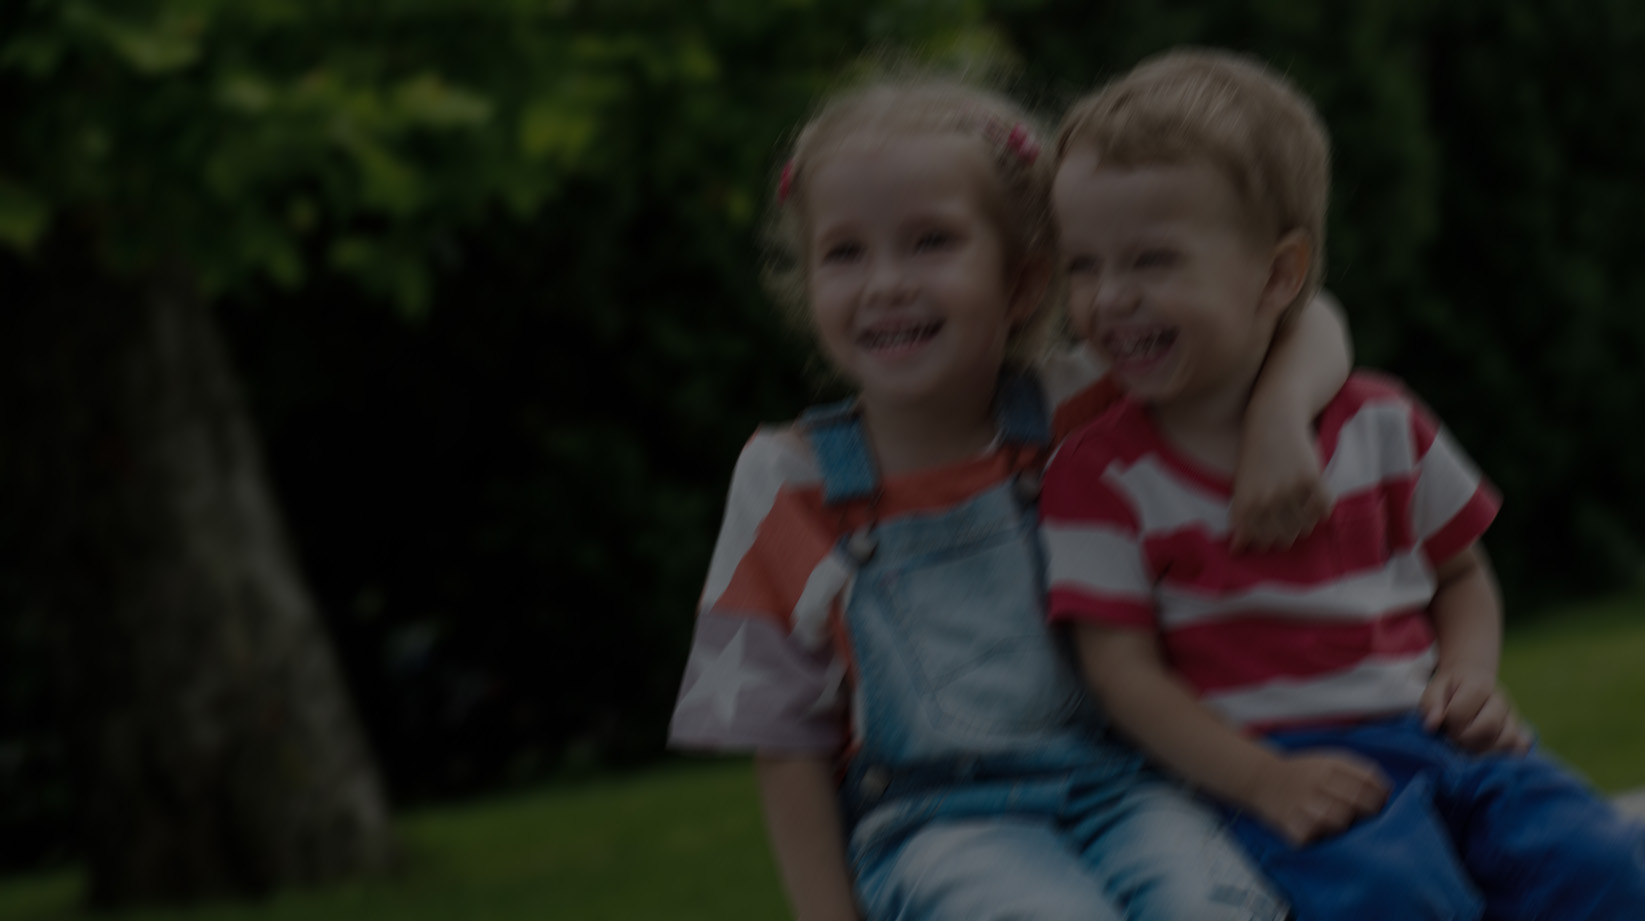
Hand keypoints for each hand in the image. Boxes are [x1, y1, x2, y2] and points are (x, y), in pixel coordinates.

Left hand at [1231, 414, 1330, 551]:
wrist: (1274, 418)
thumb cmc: (1256, 454)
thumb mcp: (1242, 485)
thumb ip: (1241, 518)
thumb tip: (1236, 550)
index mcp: (1245, 503)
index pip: (1259, 540)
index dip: (1265, 541)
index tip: (1269, 535)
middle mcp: (1266, 500)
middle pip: (1283, 538)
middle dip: (1286, 534)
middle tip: (1288, 521)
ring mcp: (1289, 490)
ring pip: (1305, 527)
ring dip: (1305, 523)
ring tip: (1300, 508)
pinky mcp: (1312, 479)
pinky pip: (1323, 509)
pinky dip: (1322, 510)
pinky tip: (1314, 500)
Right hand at [1245, 751, 1388, 845]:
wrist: (1260, 777)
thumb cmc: (1302, 772)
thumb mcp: (1327, 760)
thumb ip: (1356, 772)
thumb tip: (1386, 792)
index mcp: (1330, 764)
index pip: (1369, 779)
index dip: (1380, 793)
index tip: (1380, 802)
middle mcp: (1317, 780)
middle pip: (1358, 801)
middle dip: (1369, 812)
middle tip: (1364, 817)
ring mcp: (1302, 801)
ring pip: (1338, 820)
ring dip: (1344, 824)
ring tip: (1339, 824)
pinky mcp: (1288, 821)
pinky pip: (1312, 836)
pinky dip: (1316, 837)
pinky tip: (1315, 832)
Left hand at [1421, 668, 1531, 753]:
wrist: (1472, 679)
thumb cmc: (1450, 689)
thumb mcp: (1434, 690)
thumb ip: (1431, 704)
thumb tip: (1432, 724)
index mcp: (1479, 686)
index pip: (1462, 713)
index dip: (1449, 723)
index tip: (1444, 725)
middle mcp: (1501, 701)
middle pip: (1489, 726)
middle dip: (1466, 737)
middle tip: (1455, 737)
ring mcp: (1512, 716)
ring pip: (1508, 739)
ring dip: (1485, 749)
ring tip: (1470, 746)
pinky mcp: (1518, 729)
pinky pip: (1520, 746)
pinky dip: (1508, 754)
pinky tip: (1491, 756)